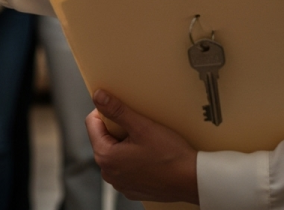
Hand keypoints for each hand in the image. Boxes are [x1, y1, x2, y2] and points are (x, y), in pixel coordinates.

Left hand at [85, 89, 198, 204]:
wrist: (191, 180)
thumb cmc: (169, 156)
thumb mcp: (141, 126)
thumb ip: (117, 110)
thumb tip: (98, 97)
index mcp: (106, 157)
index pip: (92, 124)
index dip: (105, 111)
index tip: (120, 108)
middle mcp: (109, 173)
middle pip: (104, 138)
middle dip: (117, 128)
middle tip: (138, 124)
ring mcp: (121, 183)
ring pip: (115, 152)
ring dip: (126, 143)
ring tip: (146, 139)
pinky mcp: (133, 188)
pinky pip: (126, 166)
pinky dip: (134, 157)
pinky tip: (150, 154)